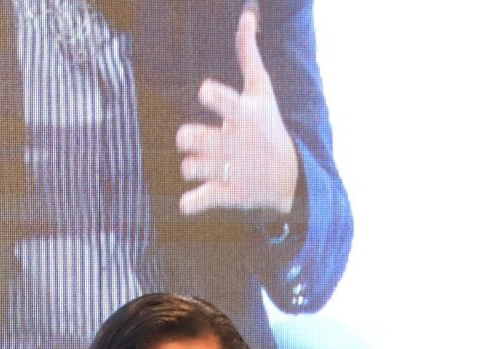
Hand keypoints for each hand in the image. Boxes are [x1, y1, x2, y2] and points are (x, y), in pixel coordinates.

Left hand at [176, 5, 297, 217]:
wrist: (290, 176)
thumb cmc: (268, 127)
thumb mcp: (262, 91)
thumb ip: (248, 54)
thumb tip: (246, 15)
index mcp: (243, 116)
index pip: (218, 98)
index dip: (207, 93)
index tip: (207, 94)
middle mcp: (236, 144)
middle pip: (191, 138)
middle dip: (186, 138)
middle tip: (194, 140)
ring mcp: (231, 172)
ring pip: (190, 167)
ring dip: (190, 166)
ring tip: (201, 165)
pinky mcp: (228, 196)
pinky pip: (198, 201)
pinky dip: (190, 203)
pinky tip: (190, 199)